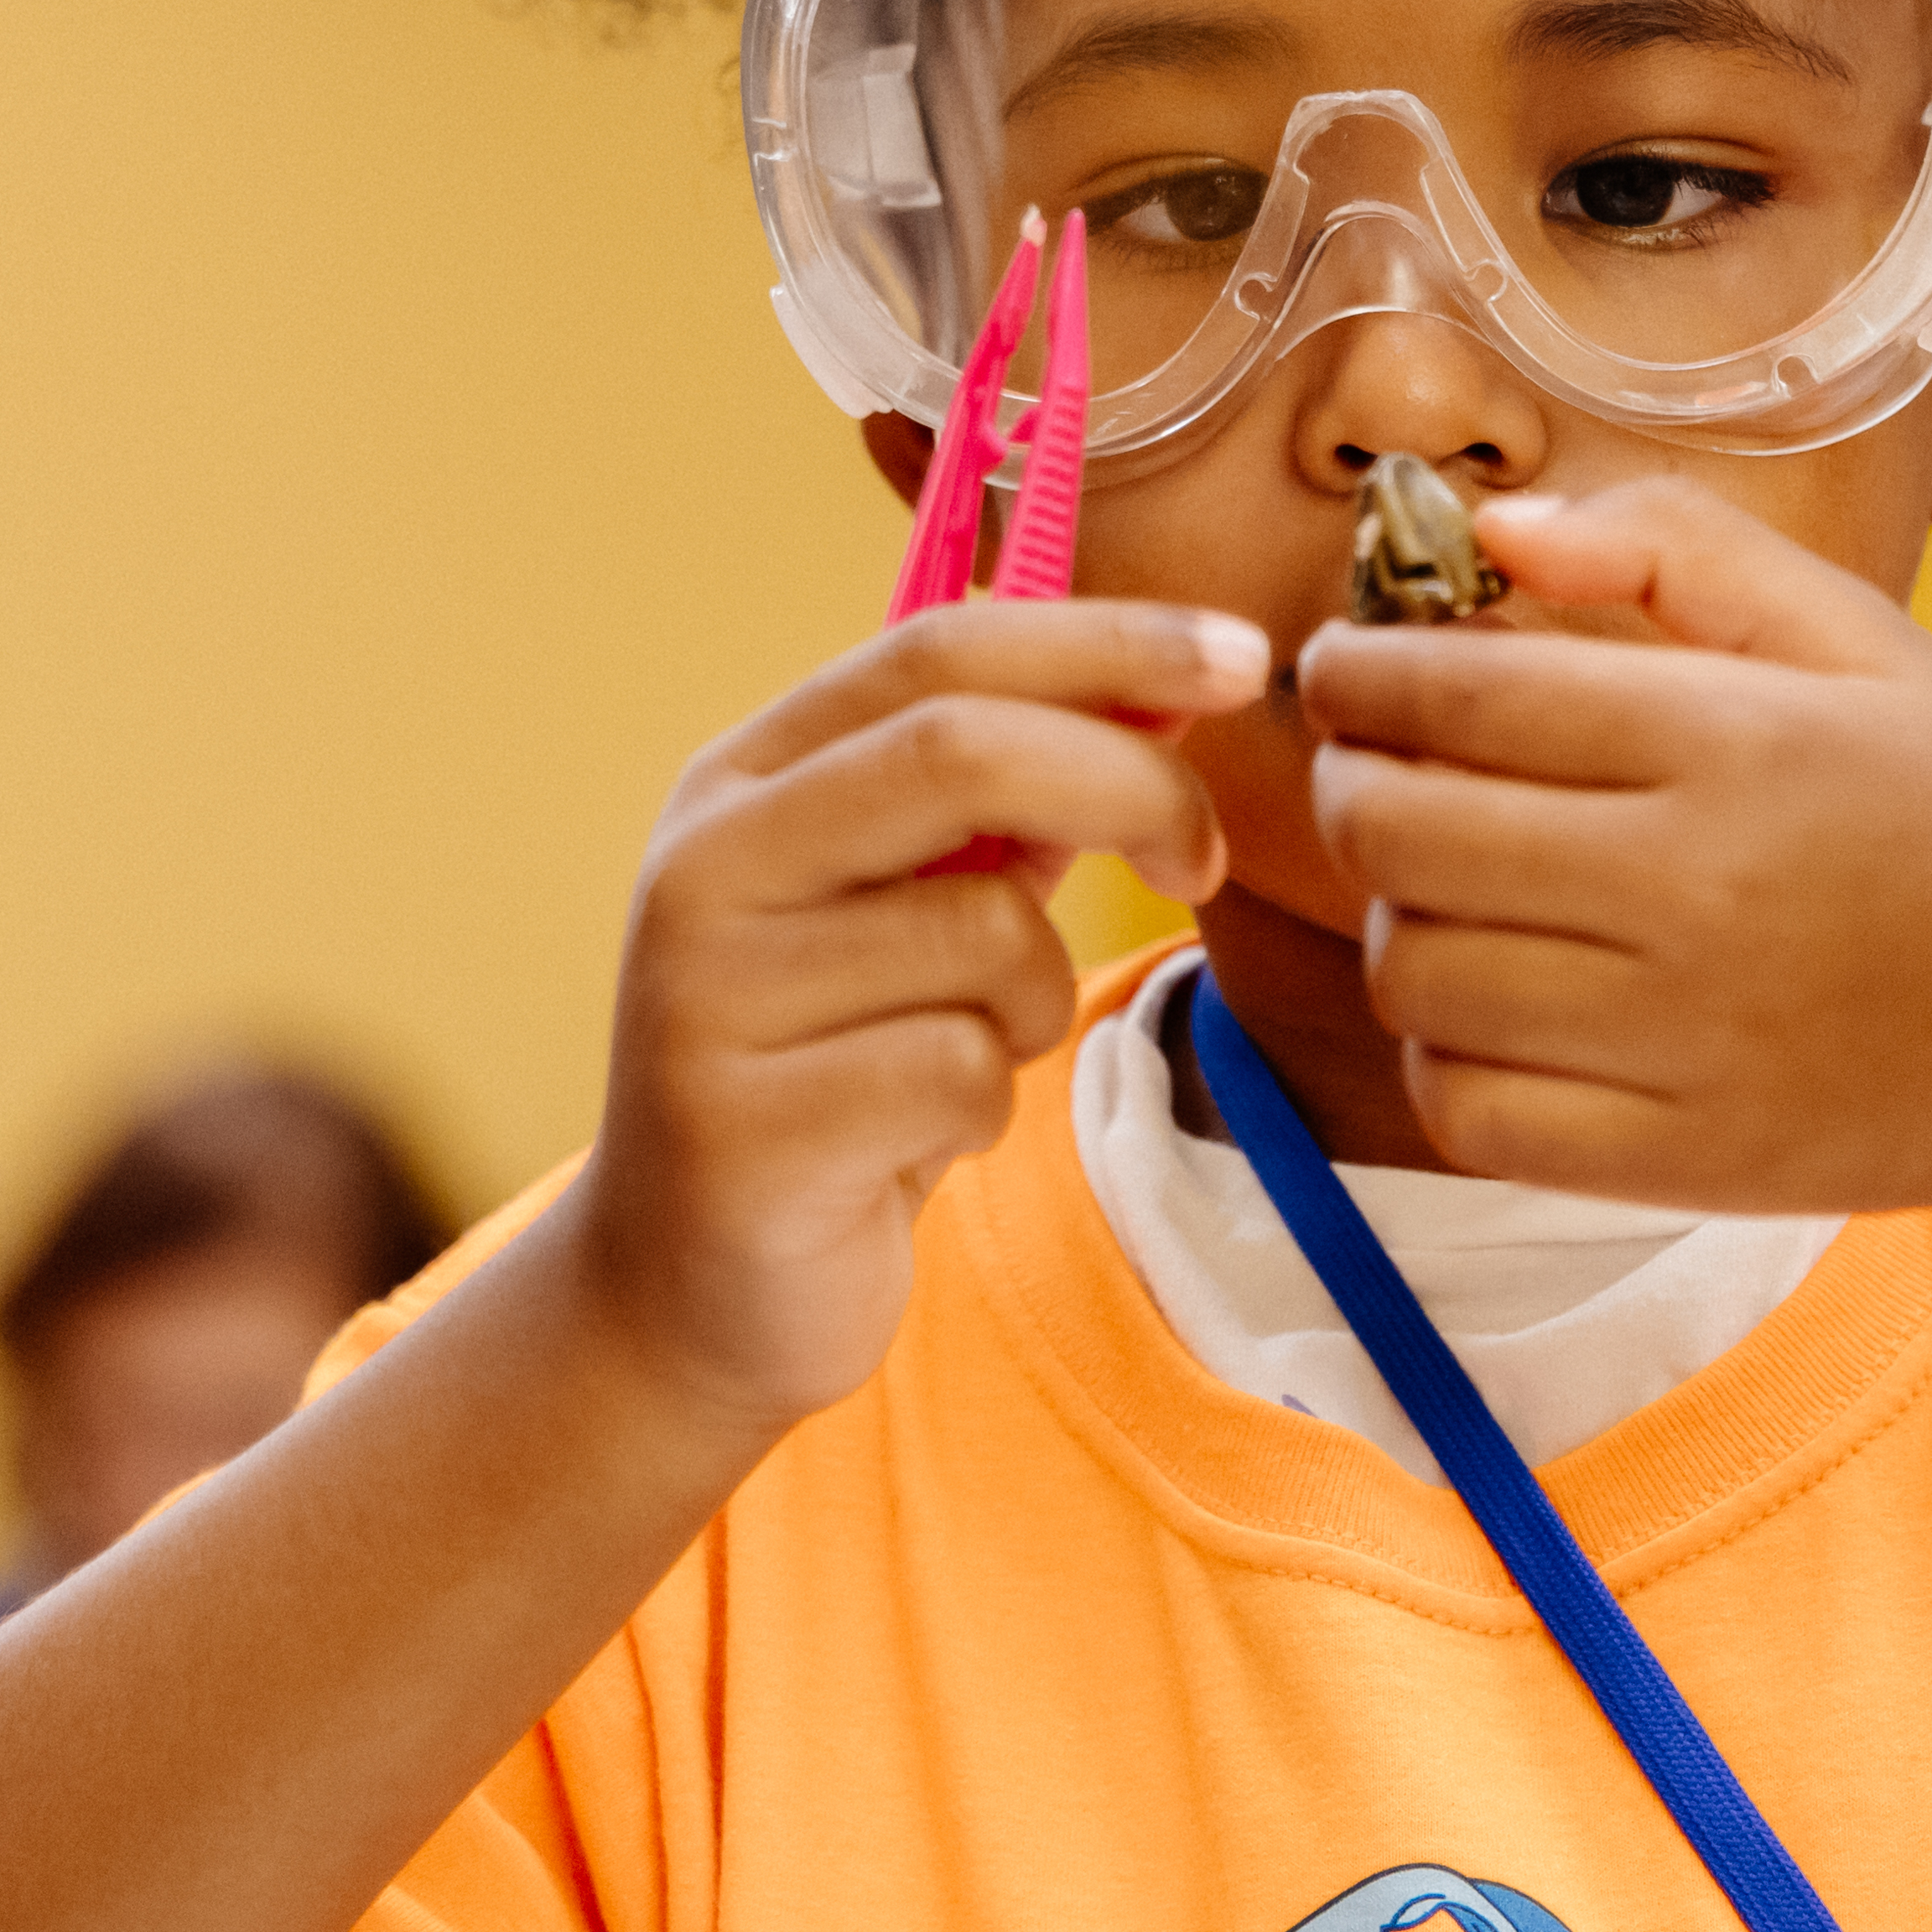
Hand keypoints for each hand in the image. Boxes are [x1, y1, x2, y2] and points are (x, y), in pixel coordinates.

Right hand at [575, 599, 1263, 1433]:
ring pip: (986, 932)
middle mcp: (705, 863)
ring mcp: (709, 995)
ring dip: (1035, 1003)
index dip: (1101, 639)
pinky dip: (986, 1107)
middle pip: (962, 751)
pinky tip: (911, 1144)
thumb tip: (1168, 688)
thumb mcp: (911, 909)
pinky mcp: (743, 1128)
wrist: (689, 1291)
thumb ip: (1010, 801)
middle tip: (1202, 859)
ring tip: (960, 1060)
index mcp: (744, 781)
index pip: (934, 649)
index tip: (1242, 654)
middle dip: (1127, 786)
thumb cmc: (838, 1072)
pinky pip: (963, 1071)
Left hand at [1293, 480, 1931, 1211]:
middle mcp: (1698, 893)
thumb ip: (1675, 550)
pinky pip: (1467, 1113)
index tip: (1344, 668)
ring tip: (1447, 885)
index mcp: (1737, 741)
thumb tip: (1498, 532)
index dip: (1359, 673)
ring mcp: (1686, 1041)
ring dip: (1397, 919)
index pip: (1455, 695)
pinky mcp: (1683, 1160)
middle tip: (1370, 768)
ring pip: (1416, 976)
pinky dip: (1442, 1056)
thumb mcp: (1862, 638)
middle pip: (1399, 836)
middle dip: (1350, 785)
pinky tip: (1492, 1006)